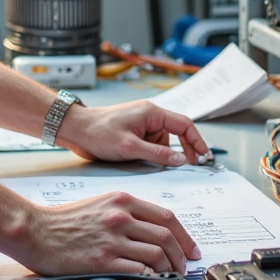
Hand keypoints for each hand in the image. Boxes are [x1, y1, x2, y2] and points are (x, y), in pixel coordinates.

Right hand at [18, 191, 200, 276]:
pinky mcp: (103, 260)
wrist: (35, 231)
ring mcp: (112, 239)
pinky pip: (139, 270)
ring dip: (169, 268)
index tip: (191, 249)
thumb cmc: (64, 221)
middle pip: (166, 237)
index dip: (185, 236)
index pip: (166, 217)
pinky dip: (151, 277)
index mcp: (122, 201)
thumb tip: (153, 232)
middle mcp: (120, 217)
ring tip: (168, 276)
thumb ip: (127, 212)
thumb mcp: (100, 204)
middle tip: (184, 267)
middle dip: (182, 256)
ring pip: (157, 255)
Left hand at [55, 99, 210, 166]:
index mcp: (152, 112)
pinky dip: (150, 155)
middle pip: (175, 135)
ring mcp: (141, 125)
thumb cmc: (98, 132)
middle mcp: (149, 116)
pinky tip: (140, 160)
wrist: (75, 130)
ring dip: (160, 155)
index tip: (204, 156)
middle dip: (180, 151)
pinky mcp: (133, 134)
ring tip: (144, 161)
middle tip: (188, 166)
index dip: (197, 141)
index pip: (184, 125)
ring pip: (162, 143)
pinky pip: (150, 145)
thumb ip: (158, 154)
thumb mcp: (130, 147)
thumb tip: (181, 160)